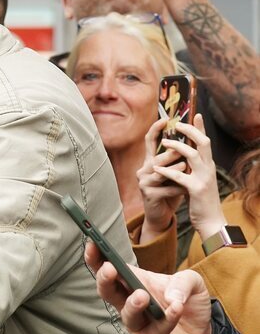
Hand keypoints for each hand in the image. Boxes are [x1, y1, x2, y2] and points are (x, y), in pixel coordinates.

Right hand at [84, 242, 211, 333]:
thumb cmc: (188, 304)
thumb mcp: (193, 282)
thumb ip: (184, 281)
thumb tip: (171, 295)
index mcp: (133, 281)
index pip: (108, 268)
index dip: (96, 257)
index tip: (92, 244)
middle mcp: (130, 302)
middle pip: (107, 291)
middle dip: (104, 279)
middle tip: (109, 269)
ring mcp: (138, 323)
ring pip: (127, 315)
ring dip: (132, 304)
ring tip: (142, 295)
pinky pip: (155, 331)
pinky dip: (166, 319)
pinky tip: (176, 308)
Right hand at [136, 117, 185, 241]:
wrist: (160, 214)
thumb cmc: (170, 191)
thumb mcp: (174, 173)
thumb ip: (177, 159)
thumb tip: (191, 140)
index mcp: (150, 161)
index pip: (149, 141)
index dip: (155, 129)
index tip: (165, 119)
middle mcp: (143, 169)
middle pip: (157, 157)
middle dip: (170, 153)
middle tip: (182, 149)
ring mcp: (143, 182)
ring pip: (159, 172)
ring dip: (174, 170)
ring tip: (185, 167)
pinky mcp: (148, 195)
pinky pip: (164, 189)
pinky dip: (176, 188)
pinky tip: (184, 189)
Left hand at [155, 114, 226, 240]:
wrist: (211, 221)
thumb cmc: (201, 200)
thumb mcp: (198, 180)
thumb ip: (194, 167)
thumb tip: (184, 155)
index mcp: (208, 165)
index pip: (205, 142)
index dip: (201, 127)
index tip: (196, 113)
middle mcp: (208, 168)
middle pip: (203, 142)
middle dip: (190, 130)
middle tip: (177, 123)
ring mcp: (203, 178)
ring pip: (192, 156)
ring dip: (177, 147)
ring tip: (164, 143)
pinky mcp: (196, 190)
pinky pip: (180, 177)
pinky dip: (168, 172)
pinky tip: (156, 169)